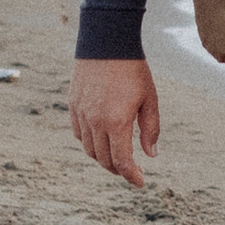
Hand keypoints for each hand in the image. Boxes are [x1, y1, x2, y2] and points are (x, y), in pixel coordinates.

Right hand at [72, 56, 158, 187]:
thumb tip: (151, 154)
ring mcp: (81, 114)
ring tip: (117, 158)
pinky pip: (79, 134)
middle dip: (118, 170)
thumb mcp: (149, 99)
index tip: (140, 182)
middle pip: (104, 159)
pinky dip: (90, 143)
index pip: (121, 161)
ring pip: (89, 149)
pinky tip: (101, 141)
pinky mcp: (74, 106)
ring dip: (103, 158)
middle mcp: (95, 121)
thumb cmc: (133, 70)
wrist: (107, 42)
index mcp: (116, 122)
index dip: (131, 175)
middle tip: (130, 171)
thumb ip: (150, 129)